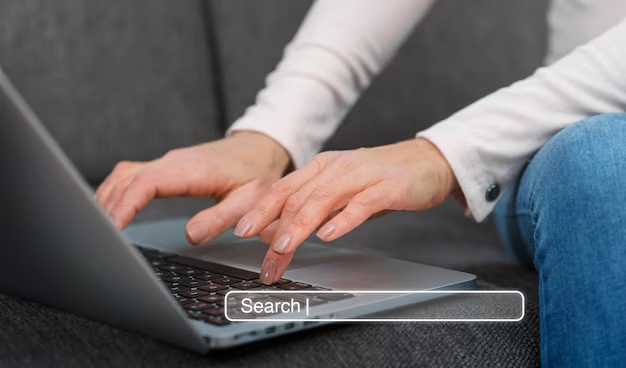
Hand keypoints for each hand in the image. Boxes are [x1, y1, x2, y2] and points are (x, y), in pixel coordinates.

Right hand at [95, 132, 290, 243]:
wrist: (260, 148)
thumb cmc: (256, 174)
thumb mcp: (249, 200)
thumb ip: (220, 218)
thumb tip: (191, 236)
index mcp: (191, 170)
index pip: (145, 184)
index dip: (124, 206)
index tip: (110, 229)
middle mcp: (173, 162)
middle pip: (126, 181)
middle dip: (107, 208)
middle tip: (97, 238)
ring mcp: (167, 162)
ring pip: (124, 176)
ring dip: (108, 198)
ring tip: (97, 227)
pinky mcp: (166, 166)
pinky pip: (131, 175)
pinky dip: (116, 191)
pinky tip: (110, 208)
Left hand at [234, 138, 457, 283]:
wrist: (427, 161)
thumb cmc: (381, 179)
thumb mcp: (341, 192)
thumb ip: (313, 209)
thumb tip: (278, 232)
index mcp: (321, 168)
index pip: (283, 189)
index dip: (261, 210)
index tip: (242, 231)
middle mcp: (336, 168)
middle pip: (298, 198)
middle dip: (276, 230)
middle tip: (266, 260)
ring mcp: (361, 175)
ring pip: (322, 199)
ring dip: (300, 225)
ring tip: (285, 247)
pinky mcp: (386, 187)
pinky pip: (361, 204)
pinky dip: (342, 220)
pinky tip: (329, 234)